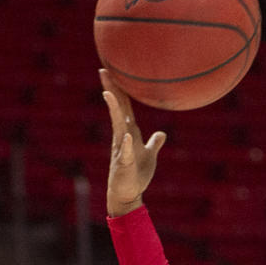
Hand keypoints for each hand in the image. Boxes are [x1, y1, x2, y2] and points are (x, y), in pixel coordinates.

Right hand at [102, 69, 166, 216]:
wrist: (128, 193)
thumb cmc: (137, 173)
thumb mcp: (149, 155)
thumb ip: (154, 143)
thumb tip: (162, 133)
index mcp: (129, 133)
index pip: (125, 107)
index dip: (120, 90)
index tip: (112, 72)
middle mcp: (123, 137)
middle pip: (118, 110)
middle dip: (112, 91)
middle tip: (104, 71)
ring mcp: (122, 149)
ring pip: (118, 127)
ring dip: (115, 111)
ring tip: (110, 94)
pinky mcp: (124, 164)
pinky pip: (126, 152)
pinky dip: (127, 144)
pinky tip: (127, 136)